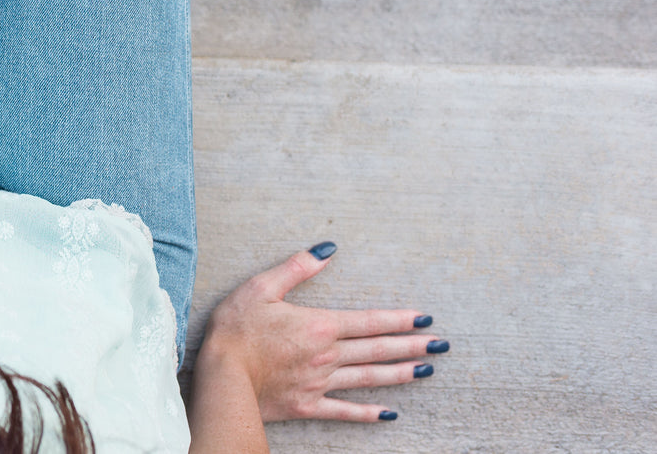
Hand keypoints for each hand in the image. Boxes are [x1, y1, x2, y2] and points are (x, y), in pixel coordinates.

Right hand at [200, 243, 444, 422]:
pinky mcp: (307, 405)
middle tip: (442, 345)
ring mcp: (319, 384)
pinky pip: (344, 411)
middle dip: (412, 346)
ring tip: (425, 371)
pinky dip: (367, 413)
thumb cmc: (236, 329)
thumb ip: (296, 268)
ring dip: (399, 374)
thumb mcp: (261, 287)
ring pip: (368, 378)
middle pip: (377, 350)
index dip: (399, 319)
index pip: (369, 321)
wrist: (221, 377)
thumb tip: (327, 249)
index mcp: (319, 326)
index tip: (425, 318)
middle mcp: (327, 356)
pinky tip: (388, 414)